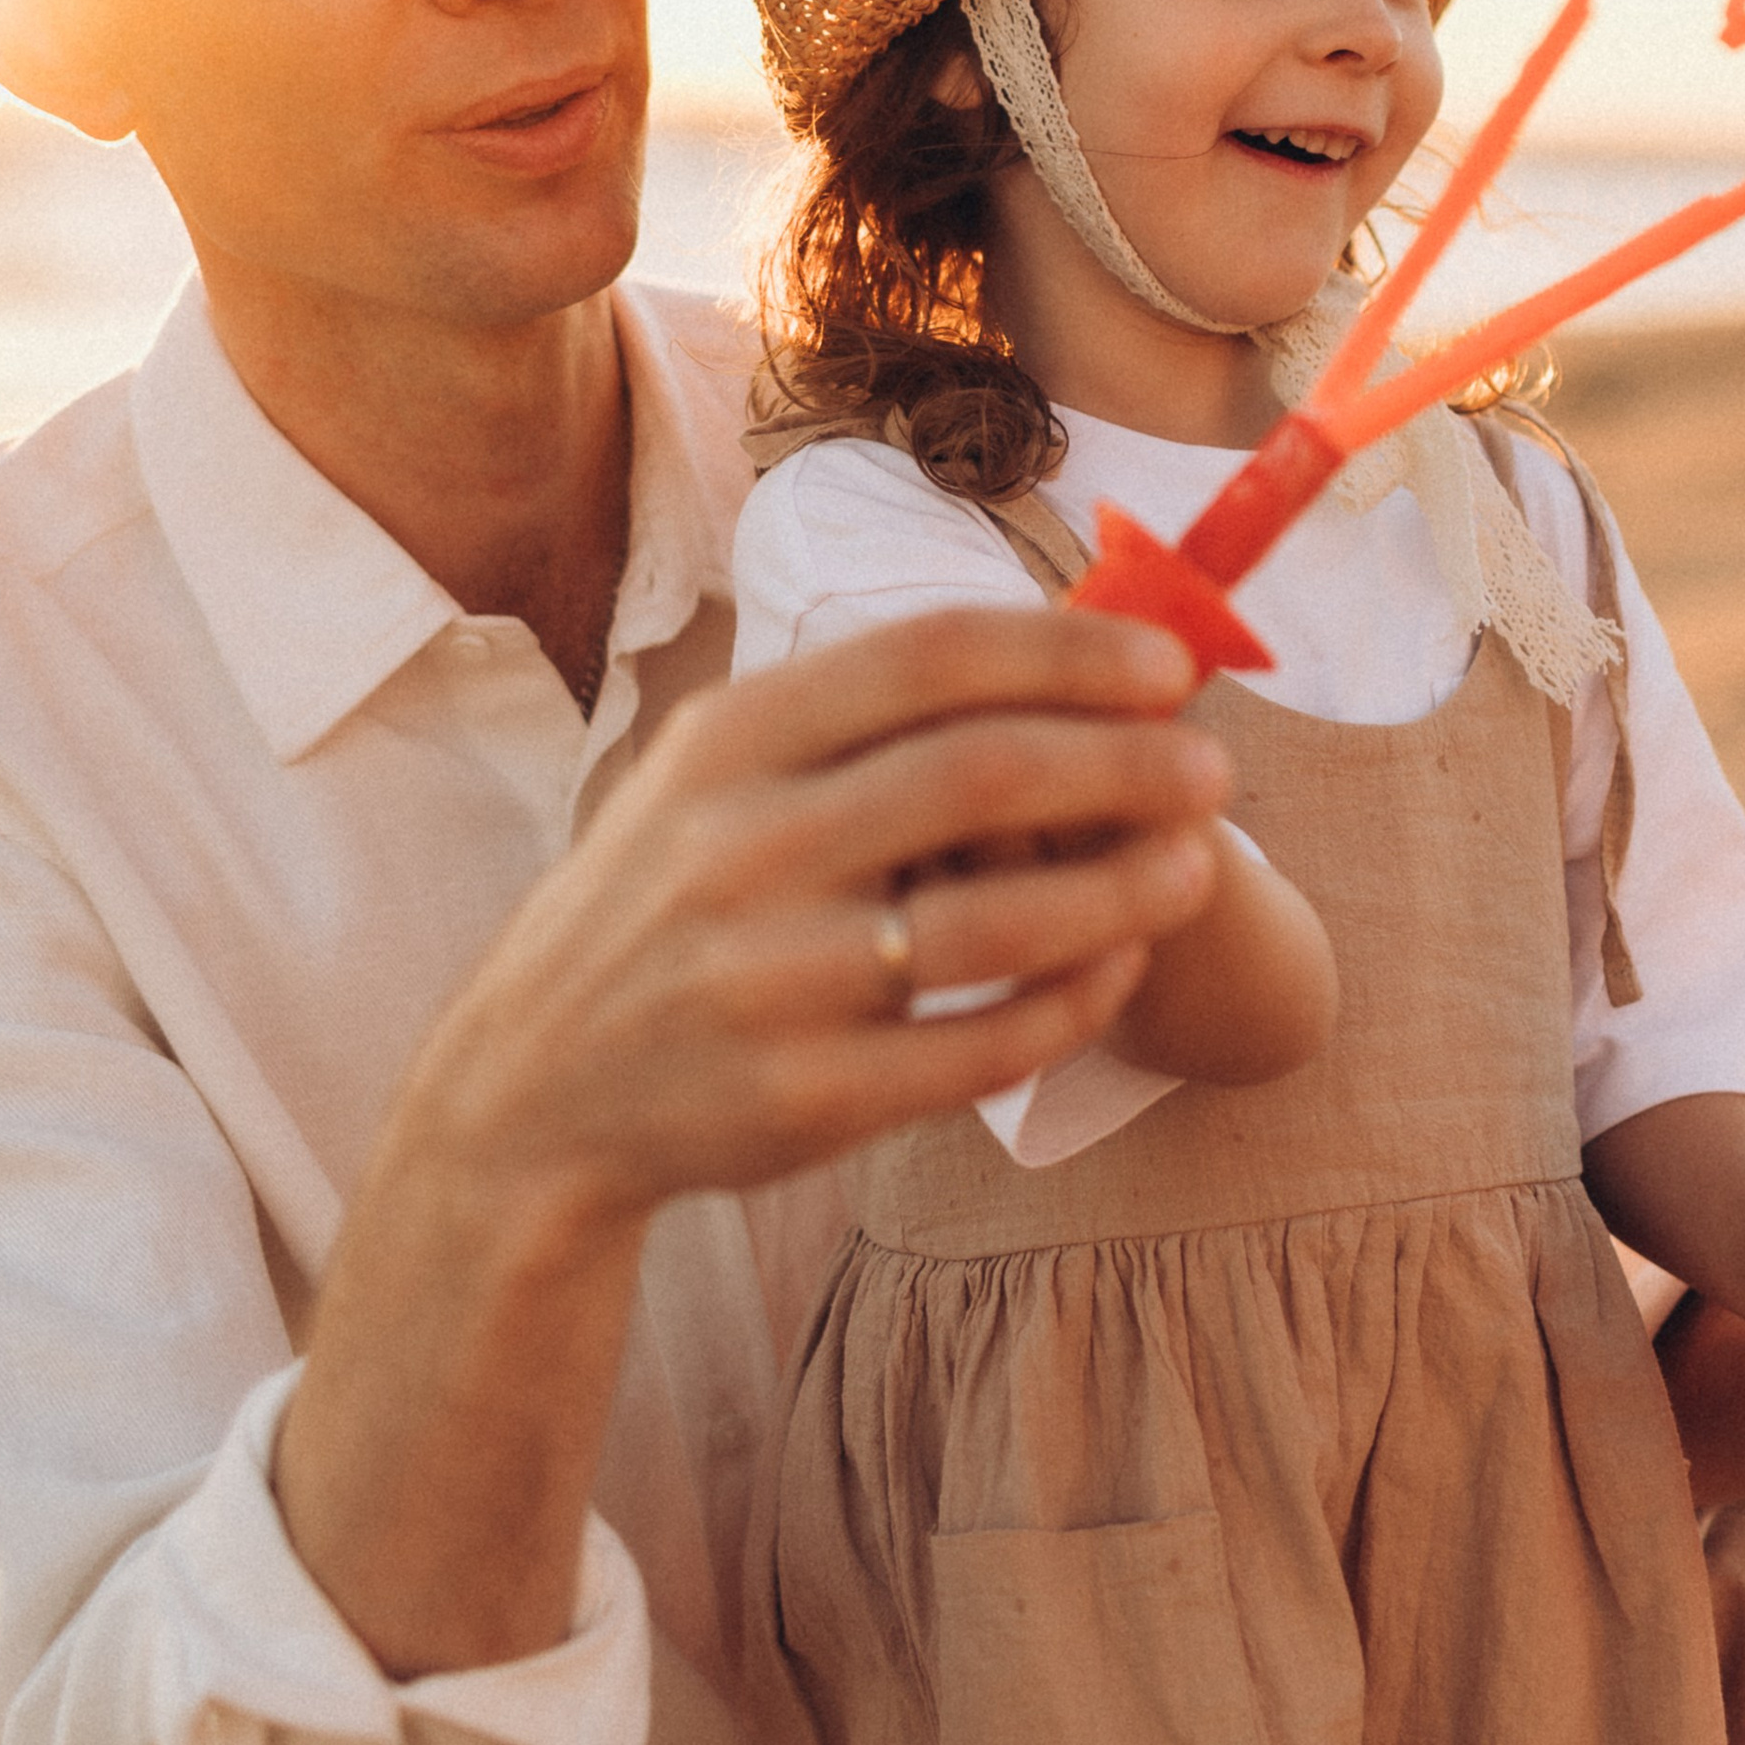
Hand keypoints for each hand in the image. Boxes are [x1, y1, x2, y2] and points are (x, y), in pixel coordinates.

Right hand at [286, 604, 1232, 1673]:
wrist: (530, 1096)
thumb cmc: (664, 908)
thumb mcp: (711, 780)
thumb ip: (857, 717)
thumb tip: (1060, 645)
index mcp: (728, 741)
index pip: (930, 656)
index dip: (1071, 650)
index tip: (1172, 663)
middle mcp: (741, 848)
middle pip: (984, 775)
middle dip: (1128, 764)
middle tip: (1214, 767)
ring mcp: (770, 980)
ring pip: (1002, 917)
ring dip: (1129, 885)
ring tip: (1197, 864)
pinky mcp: (805, 1099)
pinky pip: (986, 1044)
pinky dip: (1074, 1000)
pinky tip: (1119, 966)